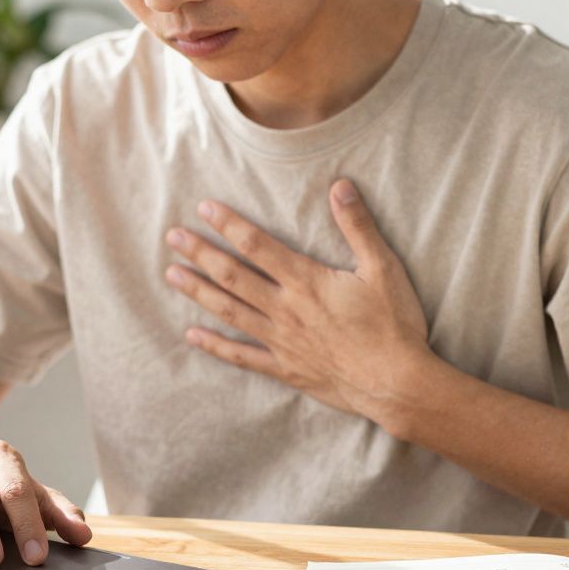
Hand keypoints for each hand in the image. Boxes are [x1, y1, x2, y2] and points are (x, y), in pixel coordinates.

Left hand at [163, 178, 433, 423]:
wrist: (397, 383)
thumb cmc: (393, 325)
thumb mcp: (383, 268)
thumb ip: (358, 226)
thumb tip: (340, 186)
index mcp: (307, 281)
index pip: (257, 245)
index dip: (228, 224)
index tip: (203, 208)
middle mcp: (286, 309)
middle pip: (233, 276)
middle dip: (201, 254)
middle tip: (172, 237)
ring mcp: (281, 341)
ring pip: (230, 312)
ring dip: (198, 292)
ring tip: (171, 275)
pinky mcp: (285, 369)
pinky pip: (242, 356)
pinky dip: (215, 346)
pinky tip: (192, 336)